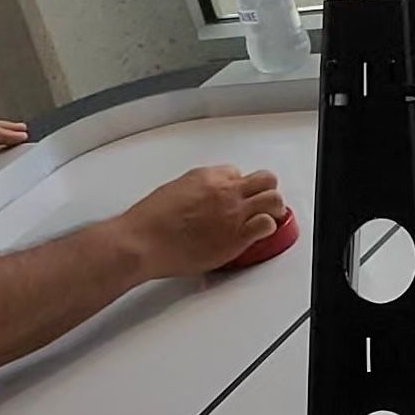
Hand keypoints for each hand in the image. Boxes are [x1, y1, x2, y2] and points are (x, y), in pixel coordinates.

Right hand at [110, 166, 283, 279]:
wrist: (141, 242)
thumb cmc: (149, 222)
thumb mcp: (173, 190)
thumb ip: (195, 191)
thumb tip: (203, 198)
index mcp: (207, 176)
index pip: (237, 172)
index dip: (238, 186)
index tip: (236, 196)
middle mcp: (224, 190)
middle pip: (265, 179)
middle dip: (264, 190)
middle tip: (260, 201)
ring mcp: (233, 212)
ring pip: (273, 199)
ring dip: (273, 207)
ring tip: (269, 216)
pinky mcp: (236, 236)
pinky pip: (267, 224)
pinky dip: (268, 228)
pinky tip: (259, 233)